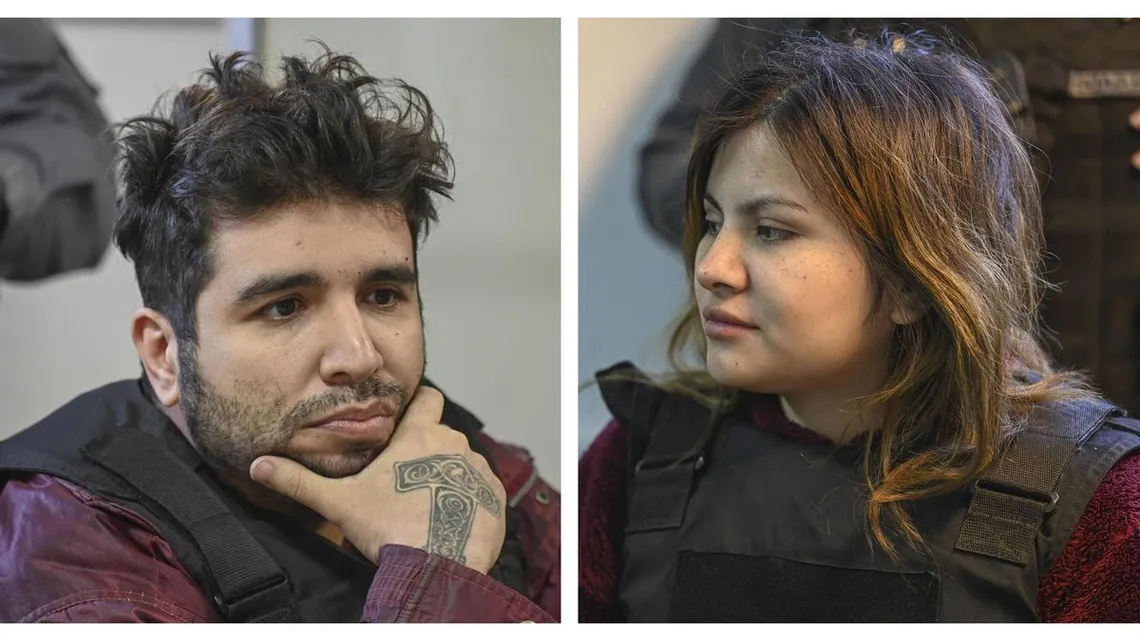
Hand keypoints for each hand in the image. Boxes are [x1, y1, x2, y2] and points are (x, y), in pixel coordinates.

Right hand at [249, 386, 507, 573]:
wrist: (437, 564)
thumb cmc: (388, 528)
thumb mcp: (338, 502)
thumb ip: (298, 481)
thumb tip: (258, 465)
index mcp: (419, 434)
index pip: (428, 398)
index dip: (418, 406)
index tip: (407, 423)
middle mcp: (454, 444)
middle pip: (442, 436)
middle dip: (427, 453)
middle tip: (405, 482)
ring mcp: (478, 469)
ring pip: (463, 463)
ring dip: (450, 477)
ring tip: (427, 506)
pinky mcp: (496, 496)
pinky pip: (482, 490)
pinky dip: (469, 500)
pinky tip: (449, 519)